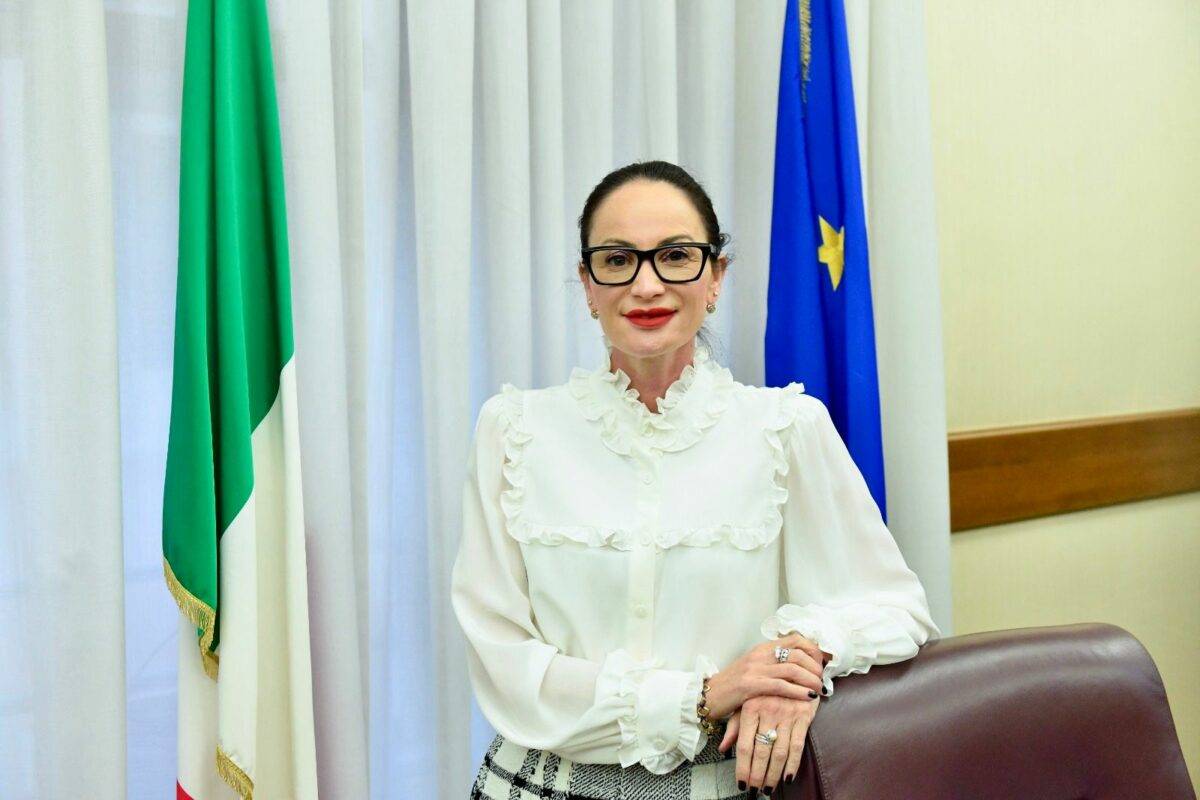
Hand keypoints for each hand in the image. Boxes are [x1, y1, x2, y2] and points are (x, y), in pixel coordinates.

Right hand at [703, 633, 828, 720]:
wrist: (708, 696)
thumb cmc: (732, 686)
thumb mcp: (753, 668)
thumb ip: (773, 664)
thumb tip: (799, 665)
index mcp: (762, 648)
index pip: (795, 639)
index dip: (813, 650)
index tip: (822, 662)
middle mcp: (759, 654)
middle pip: (798, 653)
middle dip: (815, 666)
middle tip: (822, 679)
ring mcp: (754, 669)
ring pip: (792, 669)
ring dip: (811, 679)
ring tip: (819, 689)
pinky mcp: (750, 685)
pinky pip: (781, 685)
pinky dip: (798, 691)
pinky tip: (809, 697)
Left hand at [719, 694, 818, 794]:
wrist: (793, 669)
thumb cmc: (766, 690)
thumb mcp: (747, 703)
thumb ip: (735, 726)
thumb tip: (723, 748)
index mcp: (750, 708)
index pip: (745, 745)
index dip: (743, 767)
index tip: (741, 783)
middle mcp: (767, 711)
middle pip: (761, 751)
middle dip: (757, 775)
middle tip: (755, 790)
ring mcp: (786, 714)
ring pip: (779, 752)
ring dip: (773, 774)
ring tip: (768, 788)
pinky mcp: (803, 716)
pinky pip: (797, 745)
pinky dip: (793, 764)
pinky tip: (788, 777)